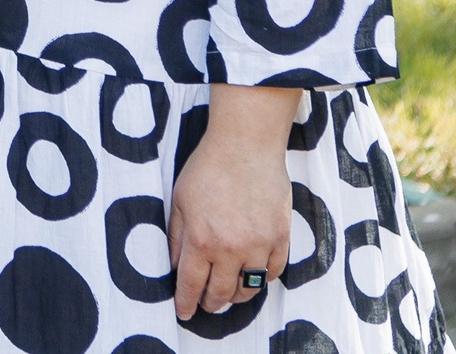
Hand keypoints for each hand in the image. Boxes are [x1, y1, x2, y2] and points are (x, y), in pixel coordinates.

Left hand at [169, 84, 296, 318]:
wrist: (246, 144)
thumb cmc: (208, 168)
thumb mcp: (179, 201)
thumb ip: (175, 237)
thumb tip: (174, 267)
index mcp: (201, 240)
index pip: (192, 285)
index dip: (186, 303)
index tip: (185, 312)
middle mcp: (231, 248)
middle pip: (221, 293)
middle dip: (211, 303)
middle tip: (206, 303)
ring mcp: (259, 244)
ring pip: (249, 289)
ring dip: (236, 295)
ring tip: (229, 290)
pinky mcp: (281, 237)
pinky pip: (273, 272)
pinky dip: (261, 278)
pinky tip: (252, 272)